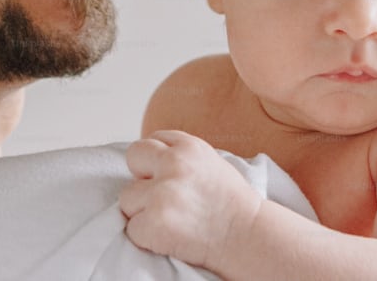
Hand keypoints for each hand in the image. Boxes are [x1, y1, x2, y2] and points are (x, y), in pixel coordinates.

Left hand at [119, 130, 261, 268]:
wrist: (248, 237)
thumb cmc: (231, 205)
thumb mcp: (210, 164)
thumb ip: (181, 156)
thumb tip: (149, 160)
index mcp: (189, 146)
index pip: (154, 140)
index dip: (157, 160)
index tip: (167, 177)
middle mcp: (174, 163)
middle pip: (134, 156)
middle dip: (142, 176)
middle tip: (161, 196)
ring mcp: (162, 192)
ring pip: (127, 197)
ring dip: (142, 211)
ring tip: (172, 220)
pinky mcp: (154, 222)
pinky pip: (132, 228)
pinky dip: (146, 236)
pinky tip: (170, 236)